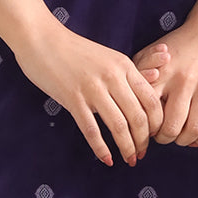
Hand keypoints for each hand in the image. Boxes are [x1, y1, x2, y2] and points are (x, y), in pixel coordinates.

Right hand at [18, 23, 168, 166]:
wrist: (41, 38)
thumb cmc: (74, 50)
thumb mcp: (106, 58)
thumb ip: (125, 77)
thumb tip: (144, 100)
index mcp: (124, 66)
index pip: (152, 101)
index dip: (156, 124)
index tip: (153, 137)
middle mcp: (113, 77)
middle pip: (138, 117)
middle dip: (143, 141)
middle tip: (141, 154)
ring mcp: (92, 88)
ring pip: (119, 126)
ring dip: (126, 148)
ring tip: (129, 159)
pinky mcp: (72, 98)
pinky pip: (92, 130)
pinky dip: (101, 149)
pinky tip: (107, 159)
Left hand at [134, 0, 197, 147]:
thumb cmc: (176, 45)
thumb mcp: (150, 53)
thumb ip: (138, 76)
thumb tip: (129, 105)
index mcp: (163, 72)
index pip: (149, 110)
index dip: (145, 126)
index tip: (144, 128)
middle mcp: (184, 81)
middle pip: (172, 126)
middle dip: (164, 139)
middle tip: (161, 137)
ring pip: (194, 129)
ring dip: (184, 141)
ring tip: (179, 138)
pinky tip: (196, 139)